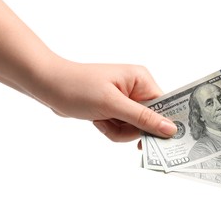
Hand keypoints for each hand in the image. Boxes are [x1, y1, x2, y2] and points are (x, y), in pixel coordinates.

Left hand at [35, 59, 176, 141]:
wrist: (49, 86)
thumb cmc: (78, 87)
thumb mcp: (112, 104)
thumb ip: (143, 118)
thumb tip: (171, 129)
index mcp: (141, 79)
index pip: (164, 105)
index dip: (161, 123)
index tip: (159, 140)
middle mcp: (137, 88)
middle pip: (149, 121)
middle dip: (130, 129)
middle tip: (112, 122)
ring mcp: (126, 100)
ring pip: (134, 128)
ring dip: (118, 130)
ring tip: (101, 120)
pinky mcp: (116, 109)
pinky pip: (123, 128)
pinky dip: (111, 129)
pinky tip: (98, 121)